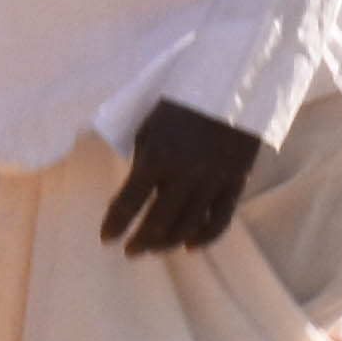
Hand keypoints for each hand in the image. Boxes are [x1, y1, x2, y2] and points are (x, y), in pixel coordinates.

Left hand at [106, 100, 273, 254]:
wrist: (228, 88)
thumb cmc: (178, 106)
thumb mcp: (148, 129)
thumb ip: (142, 163)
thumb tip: (133, 194)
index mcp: (154, 159)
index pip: (128, 203)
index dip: (115, 224)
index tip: (106, 239)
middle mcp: (183, 176)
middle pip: (158, 222)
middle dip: (140, 241)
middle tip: (130, 252)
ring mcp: (212, 182)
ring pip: (188, 226)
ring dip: (168, 243)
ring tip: (154, 250)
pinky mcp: (235, 183)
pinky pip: (220, 220)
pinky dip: (205, 237)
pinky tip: (191, 247)